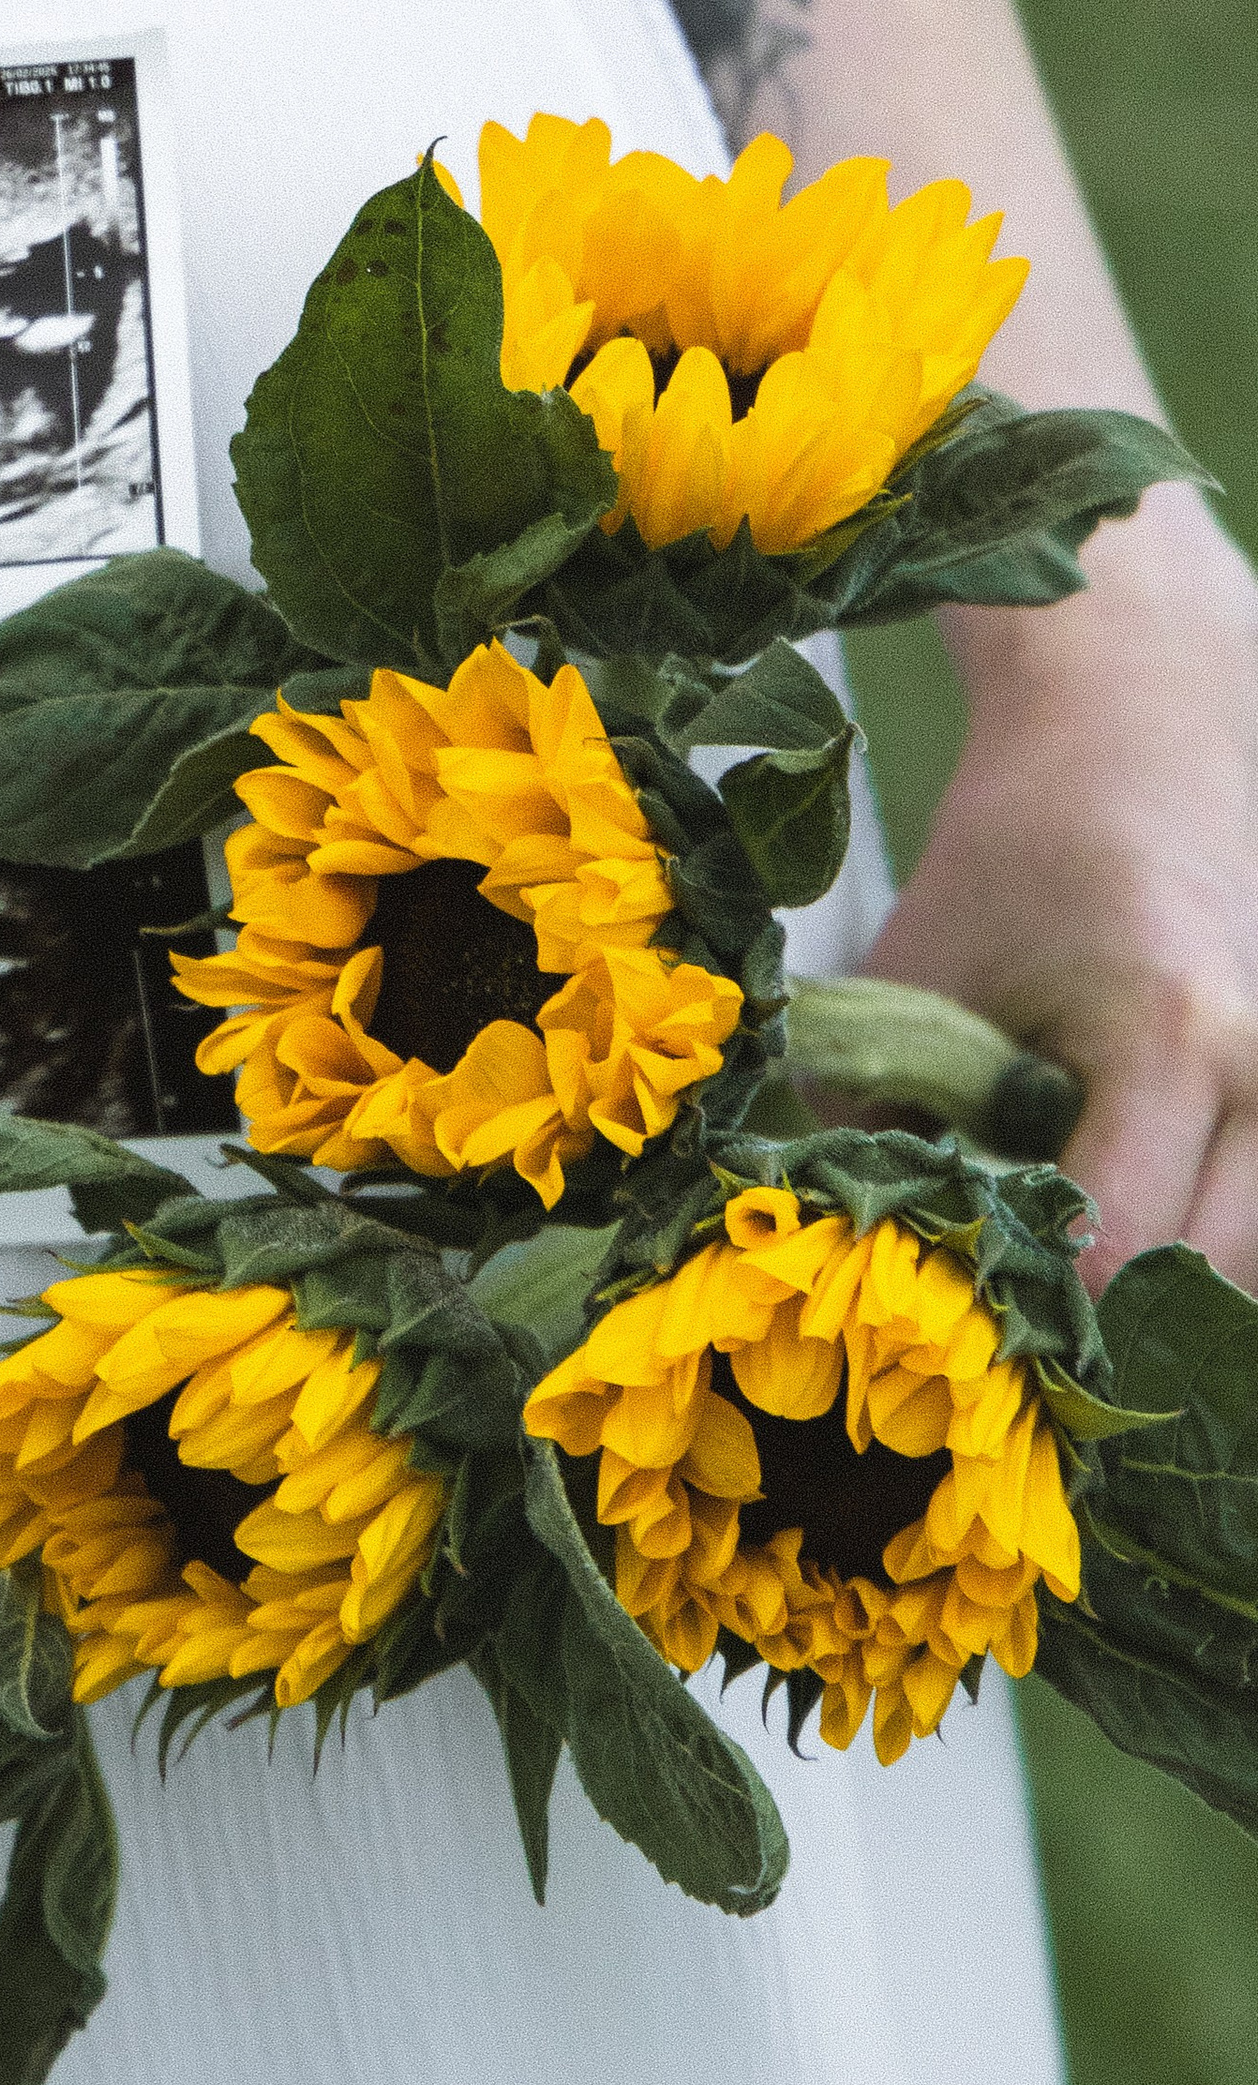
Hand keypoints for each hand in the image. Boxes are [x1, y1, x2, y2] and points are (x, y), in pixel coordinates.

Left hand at [865, 505, 1257, 1291]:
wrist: (1145, 734)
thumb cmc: (1013, 856)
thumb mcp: (914, 979)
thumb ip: (879, 1120)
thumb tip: (864, 1257)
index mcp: (1165, 1035)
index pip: (1115, 1239)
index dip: (1033, 1310)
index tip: (957, 1337)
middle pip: (1206, 1280)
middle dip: (1107, 1330)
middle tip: (1010, 1350)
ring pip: (1255, 1268)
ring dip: (1168, 1301)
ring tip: (1067, 1298)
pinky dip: (1209, 1254)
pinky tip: (1134, 1252)